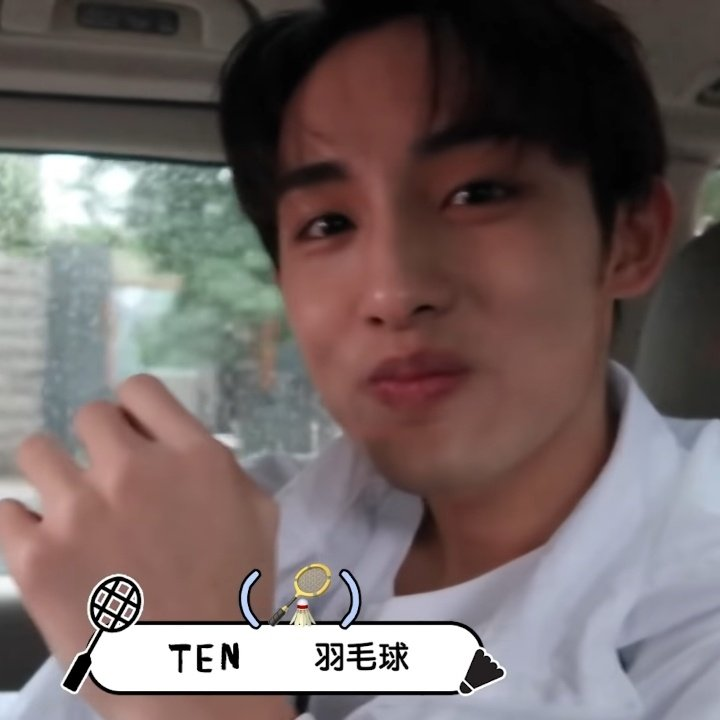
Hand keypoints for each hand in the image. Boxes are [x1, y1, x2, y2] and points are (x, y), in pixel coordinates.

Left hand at [0, 375, 293, 719]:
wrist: (192, 677)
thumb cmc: (237, 595)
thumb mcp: (259, 514)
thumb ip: (222, 467)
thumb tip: (181, 449)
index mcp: (194, 457)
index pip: (140, 390)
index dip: (135, 410)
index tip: (134, 435)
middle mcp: (134, 471)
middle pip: (89, 415)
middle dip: (99, 443)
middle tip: (109, 482)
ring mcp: (79, 512)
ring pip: (37, 451)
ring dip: (55, 475)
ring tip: (71, 510)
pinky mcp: (35, 557)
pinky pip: (7, 511)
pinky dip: (24, 526)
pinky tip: (49, 546)